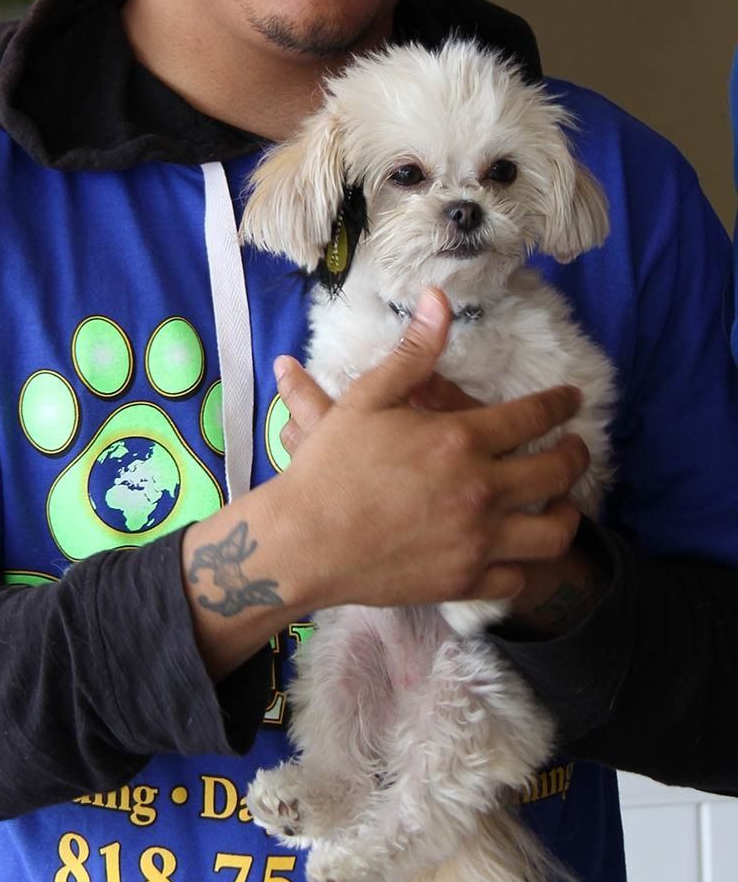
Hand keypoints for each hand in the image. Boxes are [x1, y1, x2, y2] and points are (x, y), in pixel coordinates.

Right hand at [270, 289, 589, 614]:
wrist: (304, 542)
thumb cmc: (331, 466)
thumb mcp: (368, 397)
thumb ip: (414, 351)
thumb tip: (439, 300)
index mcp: (460, 440)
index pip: (532, 416)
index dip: (559, 404)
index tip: (572, 399)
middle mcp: (480, 491)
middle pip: (555, 472)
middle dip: (575, 454)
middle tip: (576, 447)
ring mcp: (476, 542)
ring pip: (551, 533)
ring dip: (567, 513)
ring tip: (562, 502)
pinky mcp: (463, 582)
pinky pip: (516, 577)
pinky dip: (525, 563)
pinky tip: (518, 548)